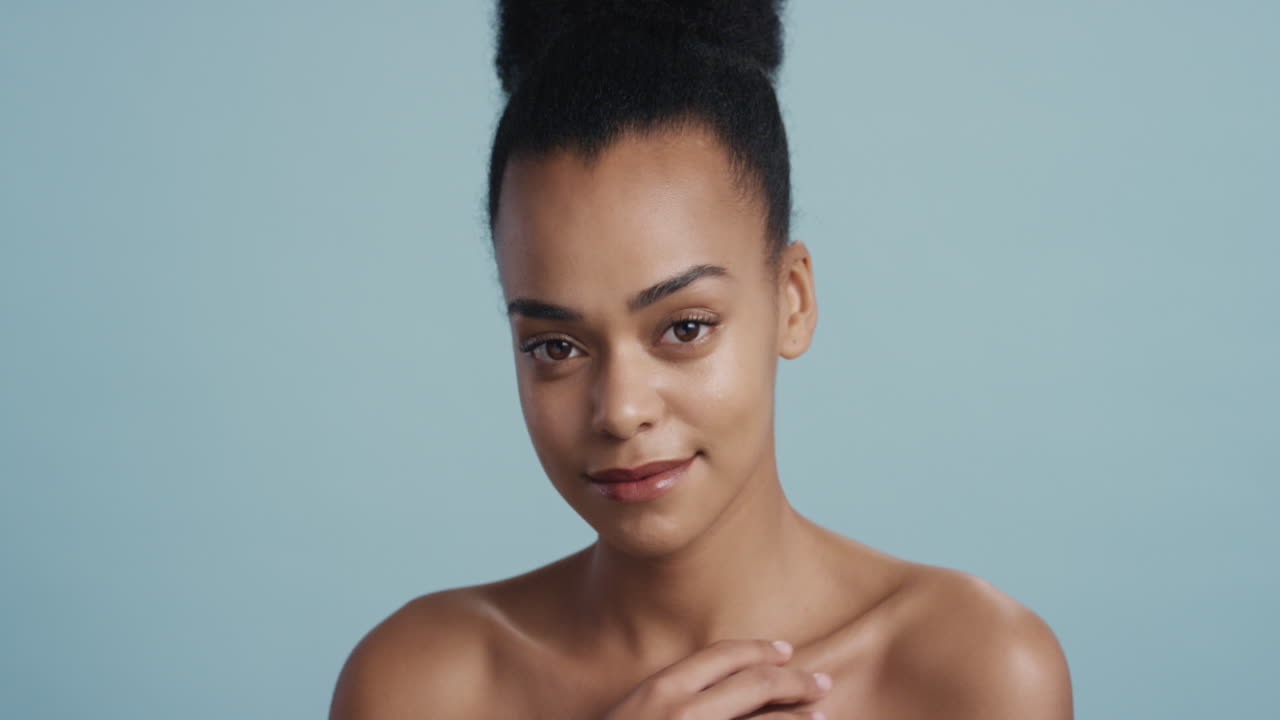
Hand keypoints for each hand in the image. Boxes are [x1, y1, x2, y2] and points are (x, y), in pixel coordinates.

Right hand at [601, 639, 831, 719]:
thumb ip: (670, 700)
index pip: (721, 656)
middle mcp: (683, 713)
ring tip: (821, 717)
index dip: (759, 650)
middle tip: (821, 683)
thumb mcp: (633, 715)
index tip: (785, 652)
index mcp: (660, 691)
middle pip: (755, 685)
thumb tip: (717, 695)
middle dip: (795, 681)